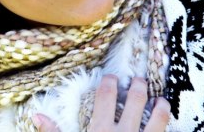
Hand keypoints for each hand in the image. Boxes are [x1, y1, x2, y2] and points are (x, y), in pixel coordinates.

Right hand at [32, 75, 170, 131]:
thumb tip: (36, 115)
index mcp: (102, 129)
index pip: (106, 96)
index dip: (109, 82)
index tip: (111, 77)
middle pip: (136, 99)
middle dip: (139, 86)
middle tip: (139, 80)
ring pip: (158, 117)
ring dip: (160, 105)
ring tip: (160, 99)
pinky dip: (167, 126)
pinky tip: (166, 123)